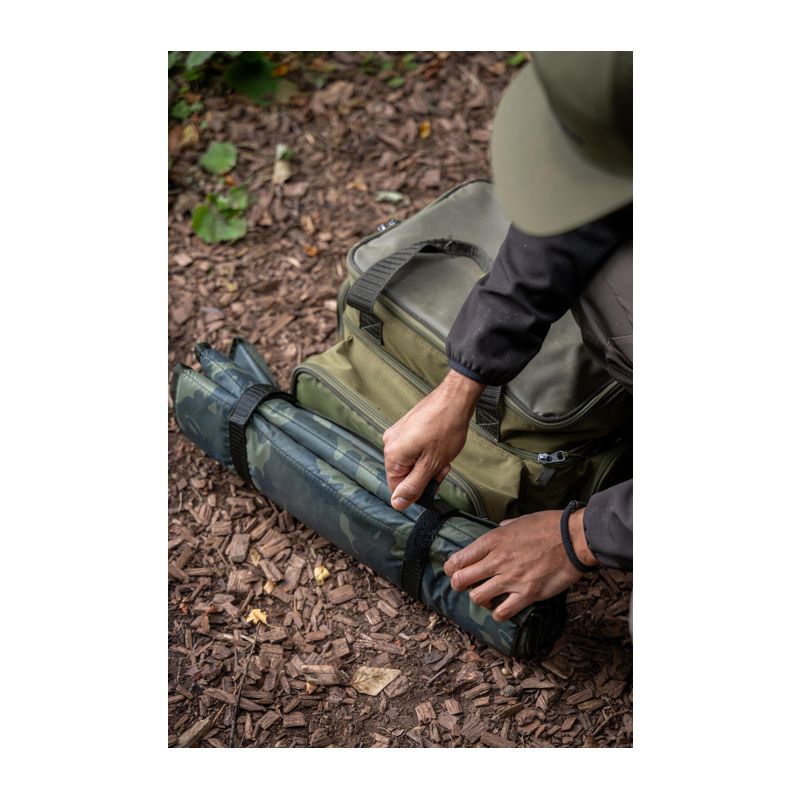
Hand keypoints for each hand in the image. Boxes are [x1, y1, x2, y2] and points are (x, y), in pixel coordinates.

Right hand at [383, 370, 483, 509]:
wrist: (455, 399)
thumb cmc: (446, 428)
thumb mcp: (432, 465)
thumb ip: (413, 486)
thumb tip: (397, 504)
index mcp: (392, 454)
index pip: (397, 487)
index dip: (417, 489)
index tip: (434, 480)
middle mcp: (389, 443)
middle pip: (404, 474)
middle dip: (424, 475)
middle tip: (442, 466)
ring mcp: (397, 433)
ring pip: (410, 462)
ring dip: (427, 464)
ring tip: (443, 454)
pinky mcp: (406, 427)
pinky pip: (412, 449)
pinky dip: (426, 452)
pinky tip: (439, 445)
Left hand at [443, 507, 599, 620]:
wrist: (573, 538)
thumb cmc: (548, 526)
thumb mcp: (519, 520)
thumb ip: (504, 528)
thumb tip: (499, 529)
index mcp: (493, 540)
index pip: (459, 559)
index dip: (451, 567)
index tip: (453, 570)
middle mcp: (497, 561)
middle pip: (461, 580)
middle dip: (458, 584)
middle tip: (464, 585)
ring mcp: (511, 579)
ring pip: (477, 598)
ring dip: (478, 599)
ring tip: (486, 596)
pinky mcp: (527, 594)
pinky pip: (502, 612)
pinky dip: (498, 613)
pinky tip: (501, 609)